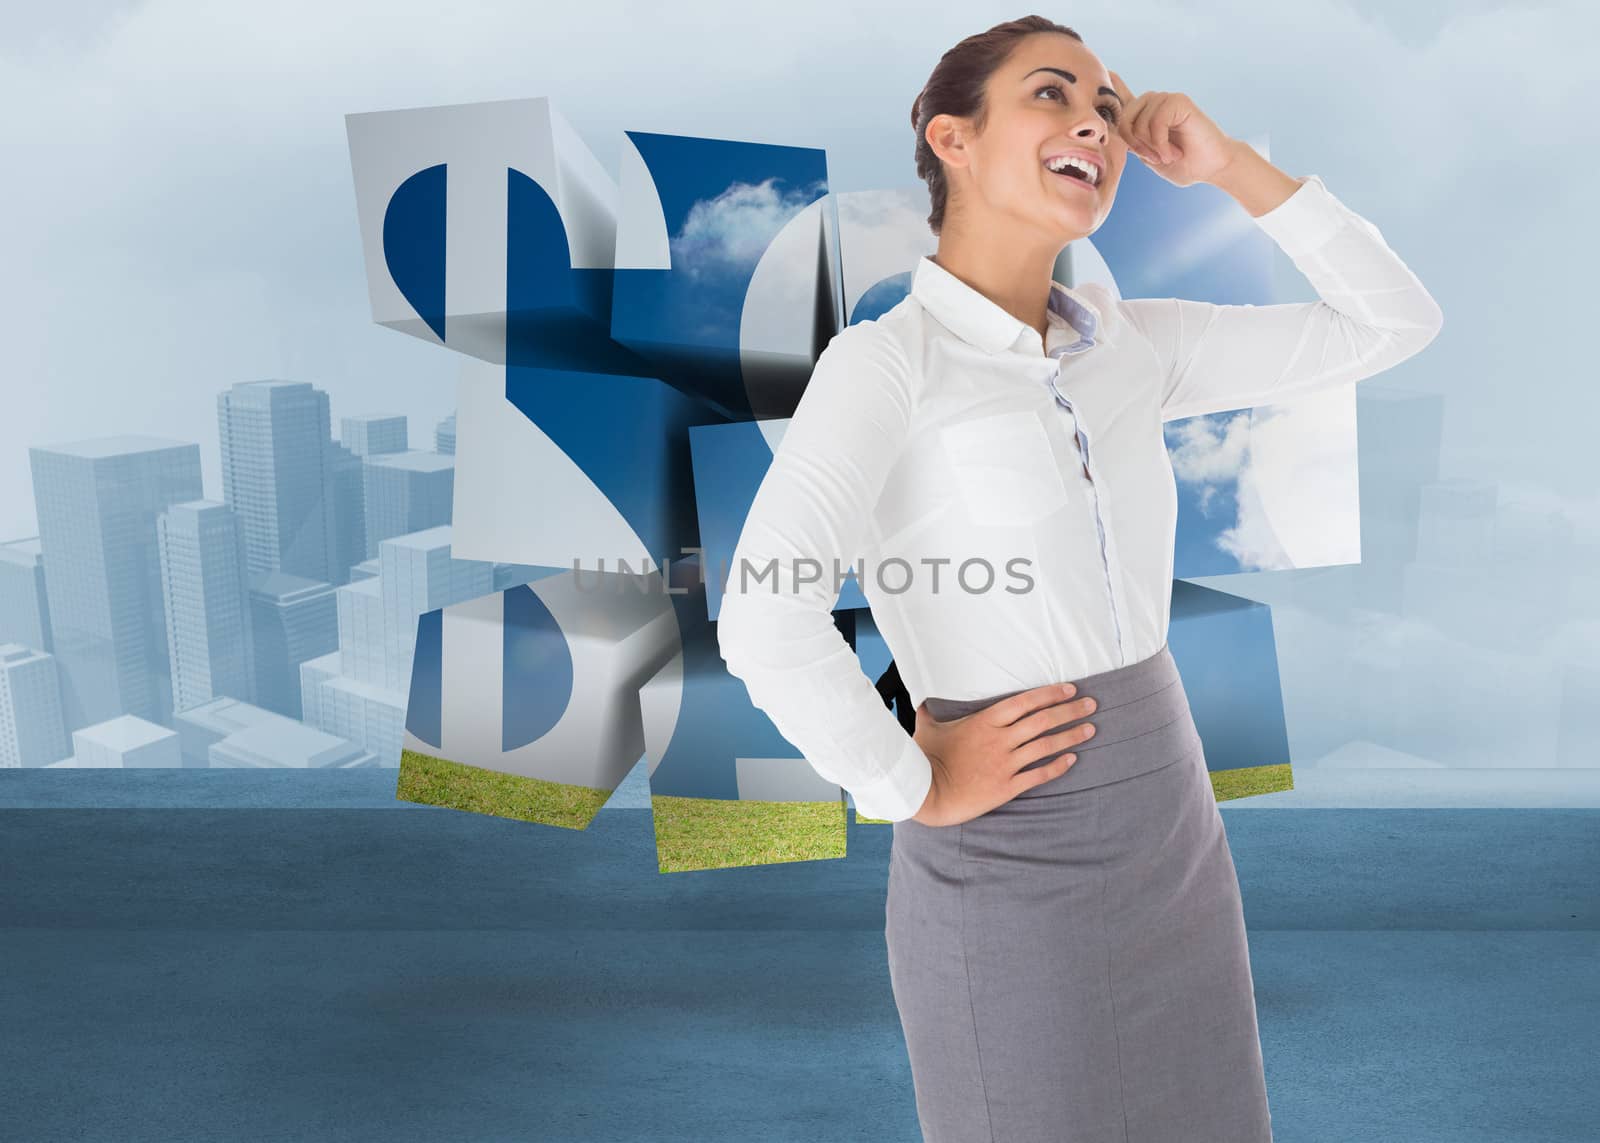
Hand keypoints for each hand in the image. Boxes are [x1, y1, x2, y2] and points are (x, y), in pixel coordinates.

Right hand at [910, 682, 1098, 826]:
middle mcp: (1000, 740)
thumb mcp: (927, 728)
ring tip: (1090, 729)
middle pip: (1043, 721)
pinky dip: (1057, 767)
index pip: (1025, 702)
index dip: (1050, 694)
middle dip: (1070, 710)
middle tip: (1091, 704)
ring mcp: (1005, 764)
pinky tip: (1072, 760)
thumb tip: (922, 701)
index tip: (1070, 689)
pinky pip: (1039, 775)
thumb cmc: (924, 758)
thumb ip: (929, 712)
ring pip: (1046, 746)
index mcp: (984, 721)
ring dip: (1071, 736)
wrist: (926, 792)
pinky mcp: (1007, 787)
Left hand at [1108, 70, 1241, 188]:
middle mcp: (1154, 103)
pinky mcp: (1179, 101)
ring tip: (1167, 155)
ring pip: (1138, 122)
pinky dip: (1160, 142)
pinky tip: (1173, 152)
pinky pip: (1156, 121)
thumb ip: (1131, 140)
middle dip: (1135, 144)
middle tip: (1154, 158)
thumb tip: (1111, 127)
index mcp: (1144, 115)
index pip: (1123, 97)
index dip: (1113, 85)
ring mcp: (1166, 99)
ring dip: (1150, 146)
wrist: (1211, 167)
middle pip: (1123, 118)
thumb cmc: (1183, 164)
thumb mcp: (1149, 155)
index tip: (1107, 70)